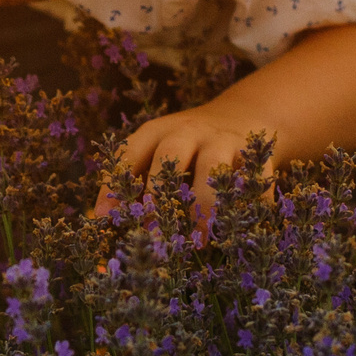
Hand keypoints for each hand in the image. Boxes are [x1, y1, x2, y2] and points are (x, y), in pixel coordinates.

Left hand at [92, 106, 271, 224]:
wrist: (242, 116)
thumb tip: (101, 237)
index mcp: (155, 132)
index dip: (114, 185)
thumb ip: (132, 191)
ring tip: (200, 240)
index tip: (104, 218)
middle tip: (154, 233)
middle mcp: (188, 131)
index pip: (128, 153)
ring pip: (214, 167)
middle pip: (171, 154)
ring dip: (205, 204)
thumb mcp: (155, 158)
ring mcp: (223, 140)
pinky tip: (241, 233)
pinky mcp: (254, 154)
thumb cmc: (185, 152)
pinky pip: (252, 180)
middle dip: (161, 193)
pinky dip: (248, 207)